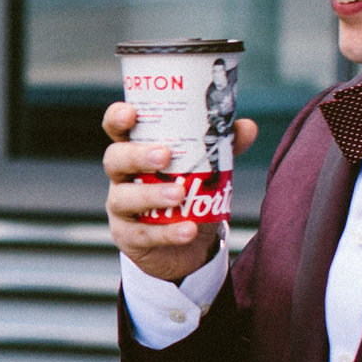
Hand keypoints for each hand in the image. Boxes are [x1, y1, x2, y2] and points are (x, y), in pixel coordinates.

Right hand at [101, 100, 258, 283]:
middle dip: (137, 155)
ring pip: (123, 198)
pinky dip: (167, 232)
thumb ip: (220, 147)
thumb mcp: (203, 169)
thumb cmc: (188, 196)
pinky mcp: (127, 236)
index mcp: (136, 150)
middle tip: (164, 156)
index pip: (117, 129)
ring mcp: (121, 207)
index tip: (131, 113)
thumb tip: (247, 127)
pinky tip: (189, 229)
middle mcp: (122, 176)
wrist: (185, 247)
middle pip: (115, 159)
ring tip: (179, 194)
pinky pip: (142, 234)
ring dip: (151, 195)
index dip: (117, 118)